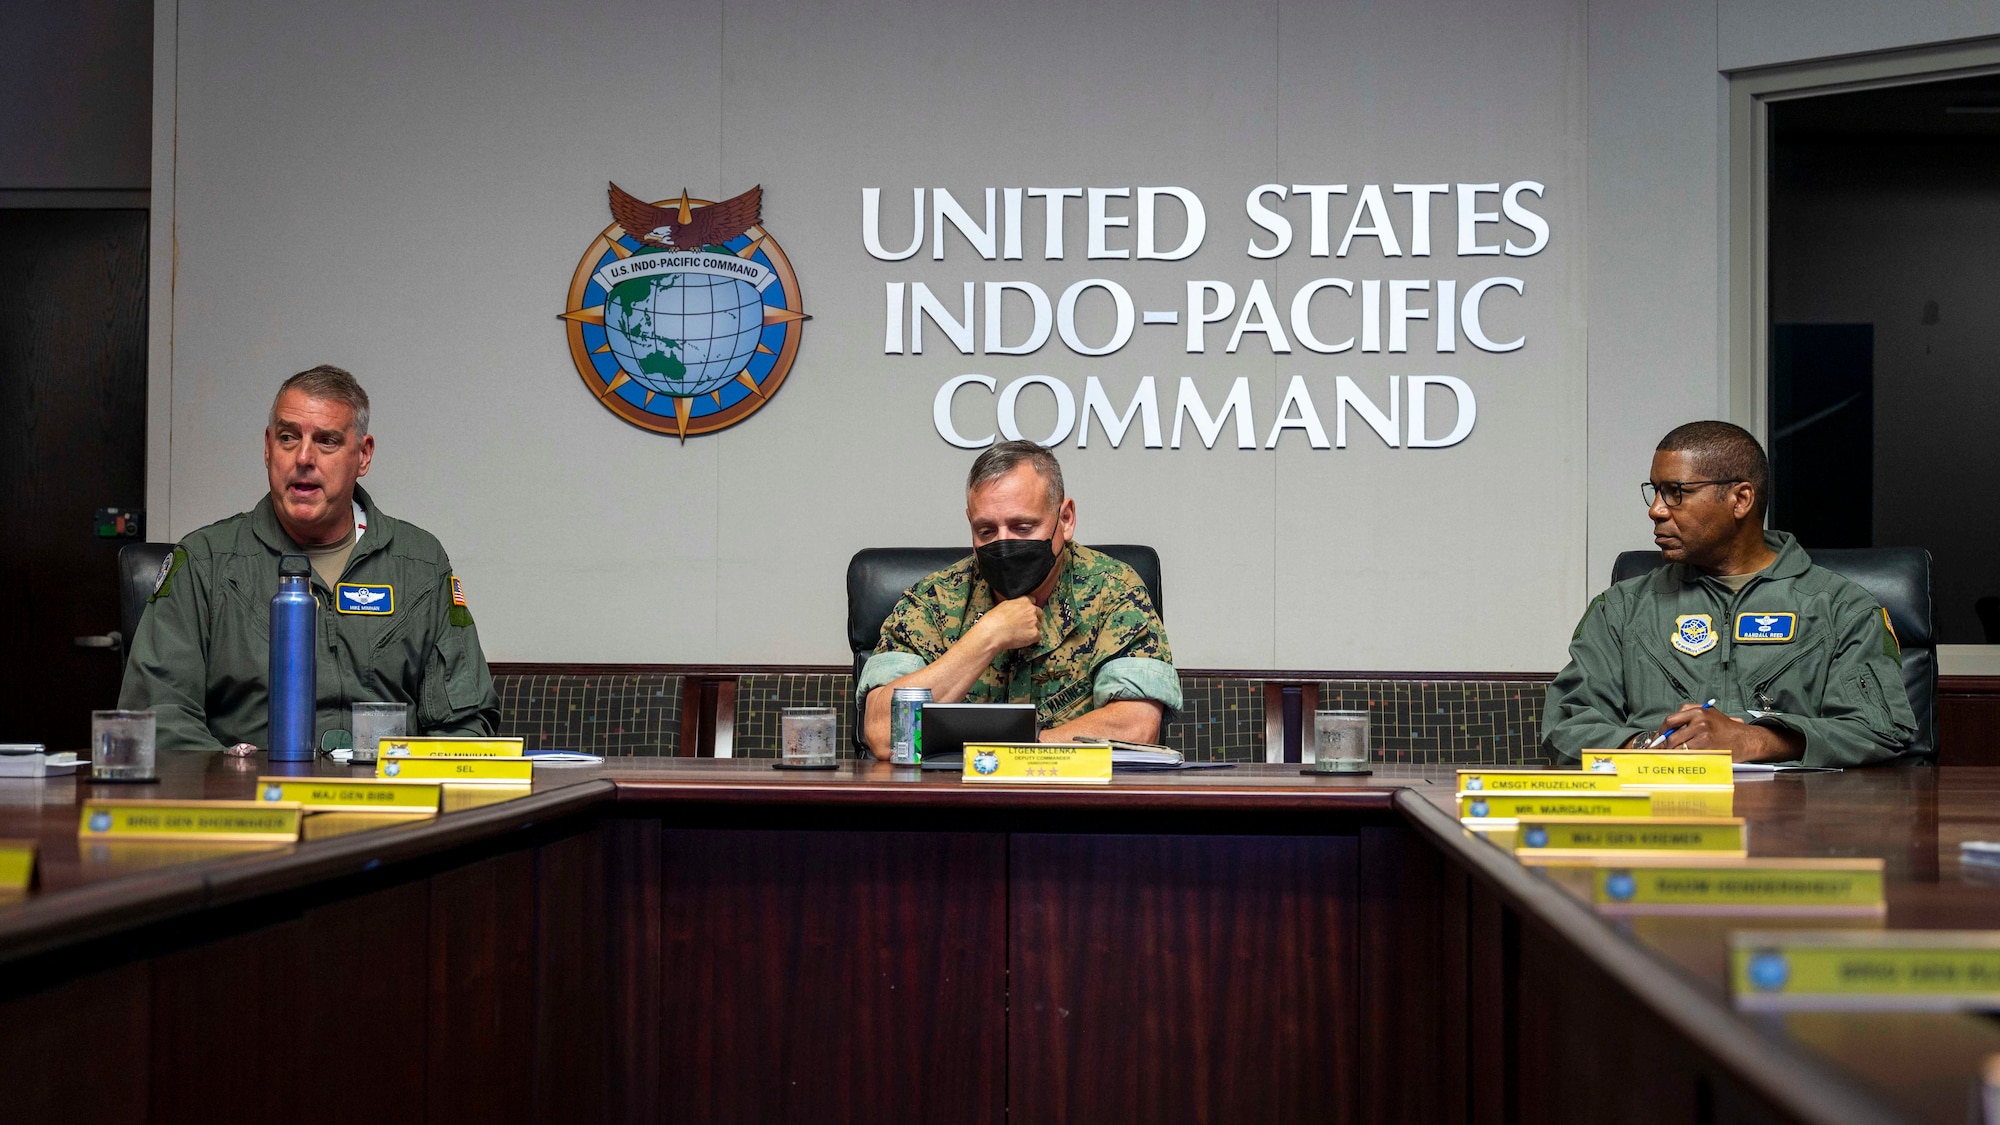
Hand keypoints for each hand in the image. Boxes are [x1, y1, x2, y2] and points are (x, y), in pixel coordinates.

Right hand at [972, 597, 1041, 652]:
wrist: (993, 632)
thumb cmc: (994, 621)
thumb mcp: (1003, 605)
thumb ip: (1015, 605)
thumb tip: (1016, 609)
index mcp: (1023, 601)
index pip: (1033, 601)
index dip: (1029, 608)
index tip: (1027, 613)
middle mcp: (1031, 610)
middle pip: (1039, 613)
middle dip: (1034, 618)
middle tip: (1026, 624)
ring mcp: (1034, 622)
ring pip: (1039, 626)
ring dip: (1033, 629)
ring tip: (1022, 633)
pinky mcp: (1034, 634)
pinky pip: (1039, 636)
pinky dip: (1033, 639)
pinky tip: (1024, 639)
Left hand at [1657, 704, 1799, 761]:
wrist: (1747, 739)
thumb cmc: (1726, 729)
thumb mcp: (1709, 715)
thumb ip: (1689, 718)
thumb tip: (1666, 731)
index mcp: (1698, 711)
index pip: (1670, 720)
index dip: (1661, 731)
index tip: (1659, 739)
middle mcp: (1699, 720)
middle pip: (1671, 735)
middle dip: (1664, 746)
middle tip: (1660, 752)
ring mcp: (1703, 734)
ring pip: (1678, 747)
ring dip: (1672, 754)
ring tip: (1670, 758)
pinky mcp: (1707, 746)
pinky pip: (1688, 755)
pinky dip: (1682, 759)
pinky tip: (1682, 761)